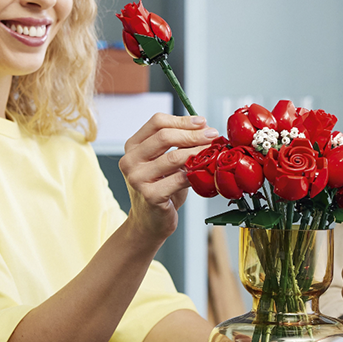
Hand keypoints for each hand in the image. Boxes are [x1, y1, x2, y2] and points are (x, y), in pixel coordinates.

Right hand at [119, 114, 218, 243]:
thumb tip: (203, 126)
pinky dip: (194, 173)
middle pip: (164, 136)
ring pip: (173, 157)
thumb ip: (177, 144)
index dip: (182, 120)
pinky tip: (204, 171)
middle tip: (212, 135)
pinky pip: (178, 179)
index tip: (202, 122)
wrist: (150, 222)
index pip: (156, 122)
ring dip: (197, 152)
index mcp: (132, 146)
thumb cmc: (161, 188)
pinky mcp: (149, 195)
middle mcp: (130, 161)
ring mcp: (137, 179)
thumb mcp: (164, 162)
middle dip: (193, 134)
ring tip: (212, 151)